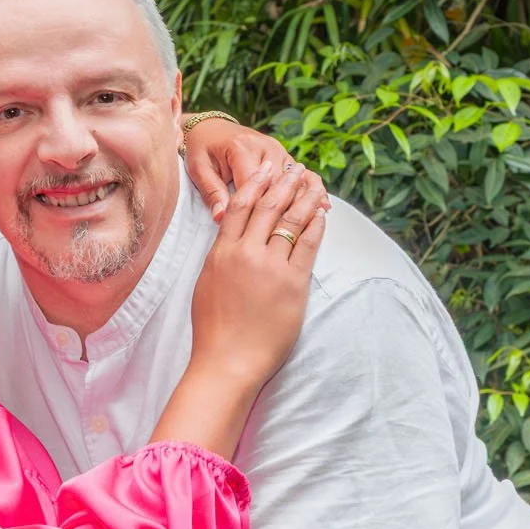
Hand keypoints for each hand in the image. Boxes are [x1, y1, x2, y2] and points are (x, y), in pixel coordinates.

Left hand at [181, 115, 324, 220]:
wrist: (209, 127)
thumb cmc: (202, 149)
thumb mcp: (199, 169)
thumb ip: (212, 192)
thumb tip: (220, 217)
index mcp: (242, 149)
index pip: (256, 185)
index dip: (260, 211)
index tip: (264, 233)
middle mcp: (263, 146)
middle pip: (281, 182)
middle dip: (289, 206)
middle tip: (297, 231)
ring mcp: (276, 149)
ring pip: (294, 177)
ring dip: (306, 196)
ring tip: (320, 215)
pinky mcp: (281, 153)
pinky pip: (298, 172)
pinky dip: (310, 187)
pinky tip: (322, 203)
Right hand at [189, 161, 326, 386]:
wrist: (227, 361)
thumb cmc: (214, 329)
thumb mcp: (207, 283)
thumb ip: (220, 257)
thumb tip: (231, 240)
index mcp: (222, 252)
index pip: (240, 205)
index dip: (256, 183)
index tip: (267, 168)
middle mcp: (246, 253)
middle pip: (268, 206)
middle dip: (284, 182)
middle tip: (296, 167)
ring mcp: (271, 267)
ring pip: (291, 220)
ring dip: (305, 197)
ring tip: (314, 184)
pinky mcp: (293, 284)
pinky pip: (308, 245)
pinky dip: (316, 226)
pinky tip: (322, 215)